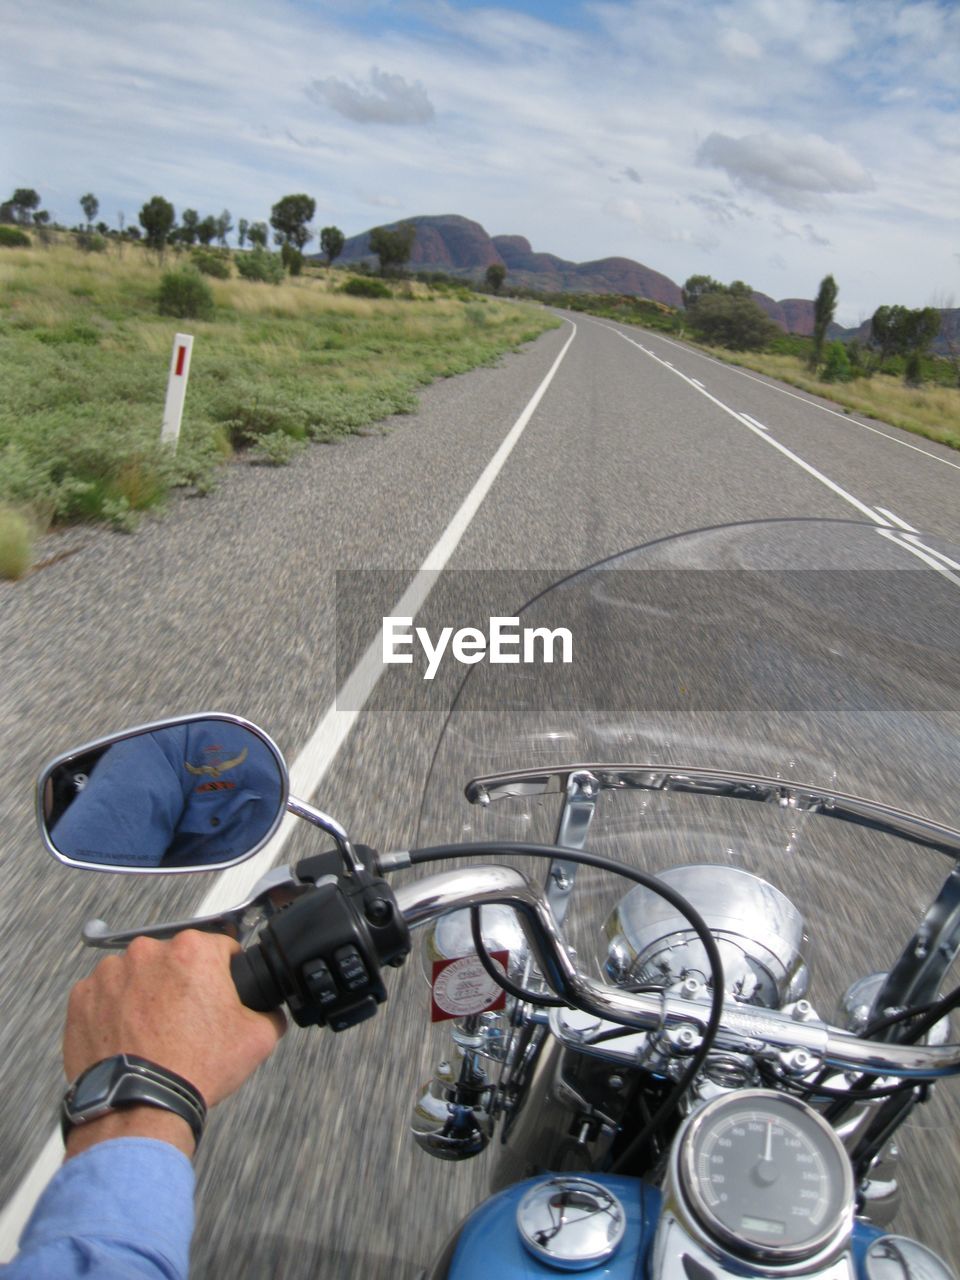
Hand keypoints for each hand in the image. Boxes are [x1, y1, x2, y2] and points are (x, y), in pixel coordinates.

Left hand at [63, 930, 284, 1156]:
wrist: (138, 1106)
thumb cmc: (193, 1069)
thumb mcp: (257, 1039)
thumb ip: (271, 1012)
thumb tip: (270, 1010)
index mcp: (194, 951)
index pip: (220, 948)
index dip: (225, 973)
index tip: (218, 996)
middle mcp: (148, 952)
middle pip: (175, 959)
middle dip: (183, 983)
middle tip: (188, 1021)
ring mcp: (110, 973)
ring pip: (138, 975)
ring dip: (147, 994)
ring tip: (155, 1033)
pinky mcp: (82, 998)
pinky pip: (104, 995)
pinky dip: (115, 1011)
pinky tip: (129, 1038)